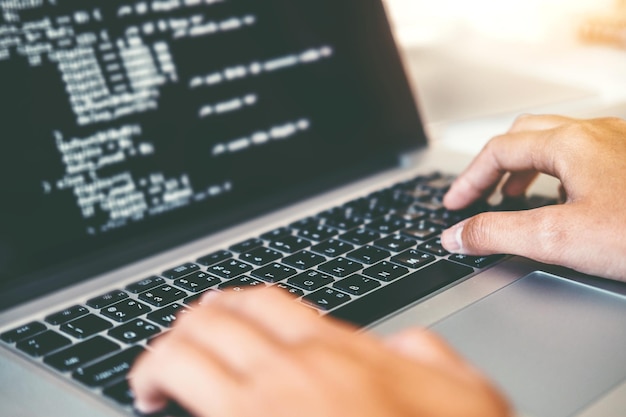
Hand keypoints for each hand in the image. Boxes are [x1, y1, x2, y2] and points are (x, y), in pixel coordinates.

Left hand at [129, 289, 508, 416]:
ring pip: (190, 346)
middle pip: (221, 317)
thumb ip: (428, 358)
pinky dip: (158, 380)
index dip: (236, 303)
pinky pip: (183, 391)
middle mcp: (299, 370)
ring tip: (156, 363)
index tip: (218, 312)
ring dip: (164, 347)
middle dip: (192, 322)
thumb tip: (402, 345)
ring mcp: (265, 404)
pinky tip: (153, 395)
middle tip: (182, 334)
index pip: (272, 303)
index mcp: (346, 353)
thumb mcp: (463, 395)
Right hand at [441, 114, 625, 280]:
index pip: (499, 151)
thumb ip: (499, 234)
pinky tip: (564, 199)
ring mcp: (620, 144)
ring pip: (558, 142)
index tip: (455, 203)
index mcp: (572, 143)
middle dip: (494, 165)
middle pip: (525, 135)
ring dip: (526, 166)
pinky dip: (558, 172)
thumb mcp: (558, 238)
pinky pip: (586, 155)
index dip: (469, 180)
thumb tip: (457, 235)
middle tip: (479, 192)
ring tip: (512, 193)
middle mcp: (597, 134)